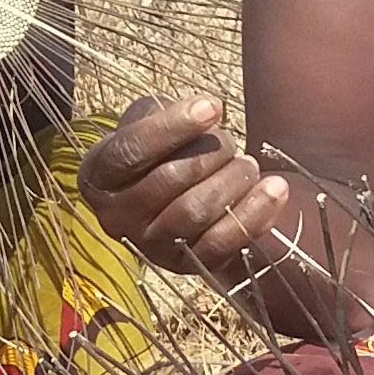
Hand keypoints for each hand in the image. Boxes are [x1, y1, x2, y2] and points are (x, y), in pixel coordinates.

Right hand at [78, 95, 290, 274]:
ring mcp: (151, 246)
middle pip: (169, 180)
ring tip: (248, 165)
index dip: (173, 127)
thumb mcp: (146, 122)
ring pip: (195, 212)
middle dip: (211, 153)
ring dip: (232, 180)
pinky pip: (221, 244)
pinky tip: (275, 188)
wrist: (171, 199)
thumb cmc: (160, 151)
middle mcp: (116, 217)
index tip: (213, 107)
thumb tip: (203, 112)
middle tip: (229, 142)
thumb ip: (161, 112)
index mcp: (98, 176)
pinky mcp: (186, 267)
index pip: (131, 150)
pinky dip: (254, 214)